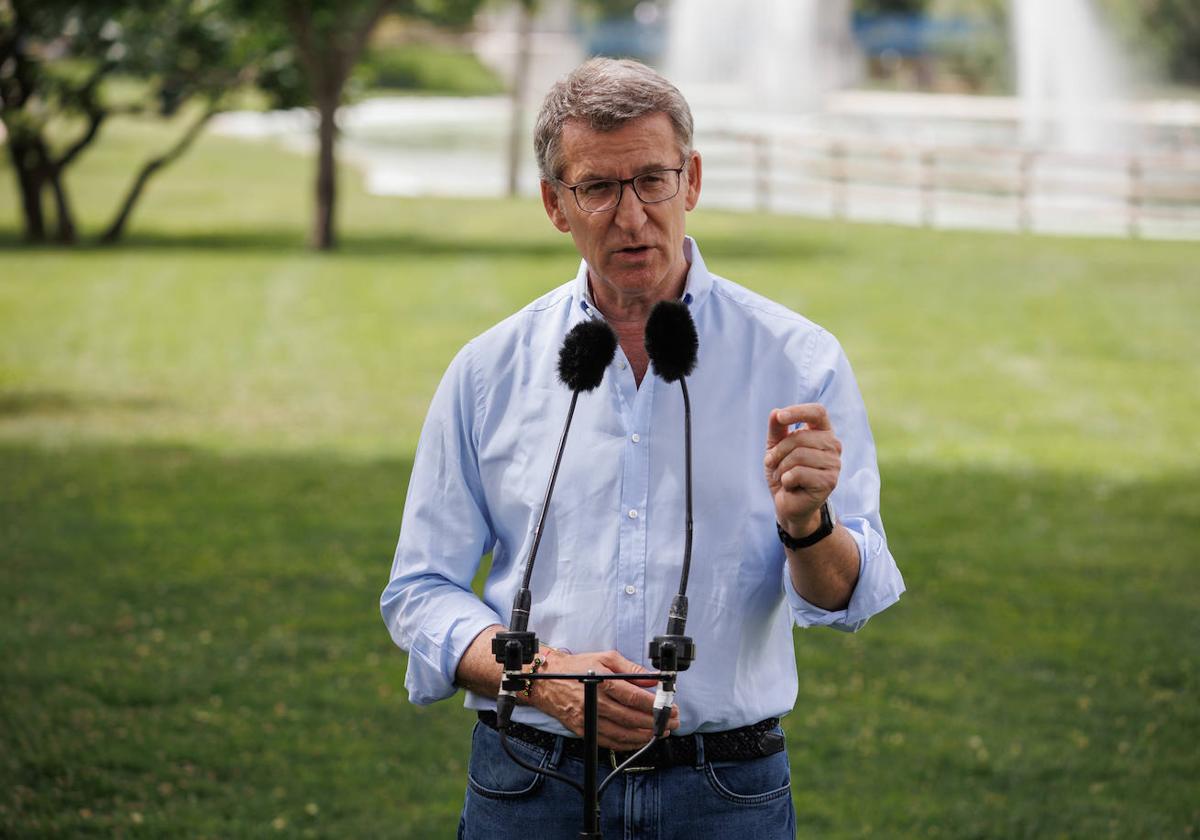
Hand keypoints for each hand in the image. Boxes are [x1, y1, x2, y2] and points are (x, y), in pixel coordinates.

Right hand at [529, 649, 678, 749]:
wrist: (547, 681)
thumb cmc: (577, 667)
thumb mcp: (605, 658)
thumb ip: (631, 669)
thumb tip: (652, 679)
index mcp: (602, 682)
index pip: (634, 697)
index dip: (654, 704)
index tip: (669, 707)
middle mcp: (595, 702)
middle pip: (631, 717)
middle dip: (655, 722)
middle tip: (672, 722)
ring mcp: (589, 719)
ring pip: (622, 733)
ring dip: (644, 735)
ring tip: (660, 732)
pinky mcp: (583, 730)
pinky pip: (609, 741)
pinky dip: (627, 743)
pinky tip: (639, 740)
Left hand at [764, 403, 841, 538]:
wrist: (788, 504)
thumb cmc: (784, 472)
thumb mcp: (775, 448)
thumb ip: (777, 430)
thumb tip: (775, 412)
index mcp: (823, 433)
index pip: (818, 412)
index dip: (798, 411)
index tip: (780, 417)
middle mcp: (833, 446)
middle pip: (801, 436)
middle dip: (779, 450)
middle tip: (772, 463)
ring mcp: (834, 464)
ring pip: (799, 455)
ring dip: (781, 467)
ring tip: (783, 476)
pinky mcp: (829, 481)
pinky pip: (799, 473)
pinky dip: (786, 480)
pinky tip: (791, 486)